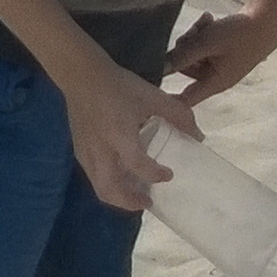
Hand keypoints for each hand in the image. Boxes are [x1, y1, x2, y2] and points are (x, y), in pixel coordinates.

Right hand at [57, 57, 197, 213]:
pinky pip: (93, 176)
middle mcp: (101, 150)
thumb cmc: (118, 86)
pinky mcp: (79, 150)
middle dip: (130, 201)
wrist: (81, 75)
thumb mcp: (152, 96)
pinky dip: (108, 183)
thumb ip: (178, 115)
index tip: (169, 174)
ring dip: (118, 197)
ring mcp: (87, 152)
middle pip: (110, 189)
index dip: (155, 175)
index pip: (138, 166)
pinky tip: (120, 176)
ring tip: (134, 196)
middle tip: (148, 201)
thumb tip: (198, 136)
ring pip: (99, 187)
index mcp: (120, 136)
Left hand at [166, 0, 276, 106]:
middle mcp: (215, 77)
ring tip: (205, 21)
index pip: (185, 101)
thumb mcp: (207, 42)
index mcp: (213, 82)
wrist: (268, 19)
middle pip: (185, 69)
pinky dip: (203, 33)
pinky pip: (202, 46)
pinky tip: (208, 19)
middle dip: (185, 48)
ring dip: (194, 37)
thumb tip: (159, 68)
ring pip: (192, 54)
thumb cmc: (240, 34)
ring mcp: (218, 65)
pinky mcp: (221, 53)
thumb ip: (182, 55)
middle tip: (194, 31)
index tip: (147, 98)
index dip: (166, 101)